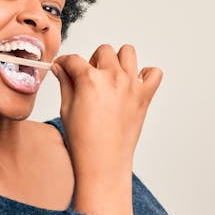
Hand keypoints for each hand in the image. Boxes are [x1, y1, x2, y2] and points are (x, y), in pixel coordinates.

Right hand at [51, 44, 162, 214]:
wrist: (104, 163)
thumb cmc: (84, 141)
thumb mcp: (67, 108)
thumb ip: (65, 83)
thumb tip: (61, 68)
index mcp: (89, 79)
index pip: (74, 59)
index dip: (65, 63)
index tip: (64, 67)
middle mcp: (113, 78)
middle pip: (103, 50)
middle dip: (93, 60)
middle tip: (88, 77)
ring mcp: (131, 85)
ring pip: (128, 52)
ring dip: (117, 60)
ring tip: (110, 77)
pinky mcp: (144, 96)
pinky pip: (154, 73)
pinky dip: (145, 74)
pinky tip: (132, 85)